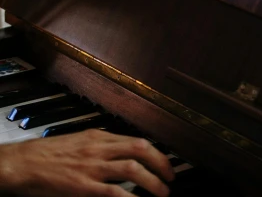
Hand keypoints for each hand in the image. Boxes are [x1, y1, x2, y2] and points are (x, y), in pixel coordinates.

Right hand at [0, 130, 173, 196]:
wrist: (23, 164)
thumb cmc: (46, 156)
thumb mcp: (77, 143)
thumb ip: (98, 147)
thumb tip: (118, 154)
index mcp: (98, 137)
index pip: (135, 140)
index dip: (155, 152)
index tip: (164, 162)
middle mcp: (99, 148)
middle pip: (140, 149)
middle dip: (161, 163)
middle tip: (171, 177)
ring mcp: (92, 167)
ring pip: (132, 168)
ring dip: (152, 181)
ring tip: (162, 192)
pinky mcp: (83, 186)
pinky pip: (114, 192)